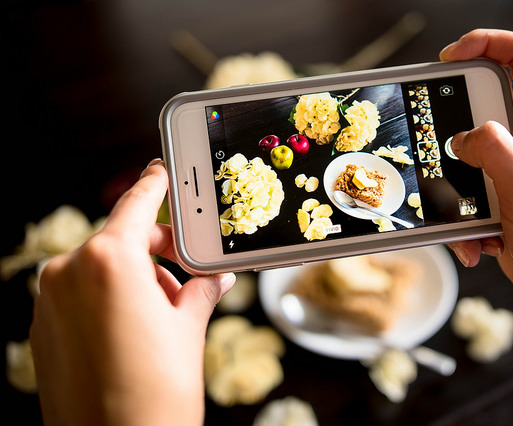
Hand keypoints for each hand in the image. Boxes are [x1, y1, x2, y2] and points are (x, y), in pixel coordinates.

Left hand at [30, 160, 234, 425]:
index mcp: (109, 262)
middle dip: (158, 252)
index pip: (137, 203)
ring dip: (137, 279)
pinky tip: (138, 330)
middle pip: (122, 239)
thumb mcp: (189, 329)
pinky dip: (111, 299)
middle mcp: (70, 273)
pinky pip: (83, 294)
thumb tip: (214, 276)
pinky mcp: (45, 328)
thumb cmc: (156, 396)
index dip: (154, 183)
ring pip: (103, 268)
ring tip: (168, 315)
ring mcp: (51, 302)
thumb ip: (200, 288)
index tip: (162, 171)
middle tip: (191, 272)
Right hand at [440, 30, 512, 366]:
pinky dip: (463, 218)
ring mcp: (512, 166)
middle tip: (442, 154)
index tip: (449, 59)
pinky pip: (465, 191)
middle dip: (455, 132)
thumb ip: (495, 154)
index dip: (485, 44)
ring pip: (466, 154)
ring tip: (471, 218)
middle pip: (481, 106)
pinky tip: (480, 242)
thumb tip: (463, 137)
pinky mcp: (498, 192)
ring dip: (456, 188)